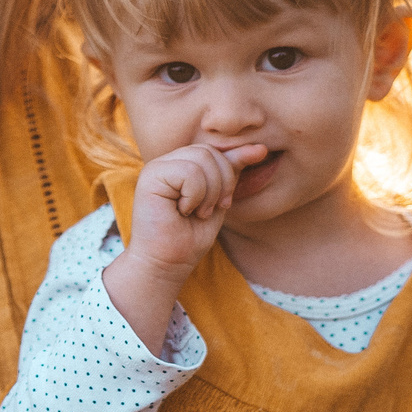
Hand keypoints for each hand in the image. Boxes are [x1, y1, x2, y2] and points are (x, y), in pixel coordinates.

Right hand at [123, 142, 263, 273]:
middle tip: (210, 210)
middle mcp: (168, 161)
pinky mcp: (150, 176)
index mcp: (182, 164)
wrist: (167, 263)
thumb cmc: (189, 237)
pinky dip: (195, 196)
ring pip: (202, 158)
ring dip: (209, 192)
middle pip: (210, 151)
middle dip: (222, 184)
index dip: (230, 171)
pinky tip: (183, 211)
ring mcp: (157, 167)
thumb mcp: (219, 199)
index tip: (226, 203)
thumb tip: (260, 148)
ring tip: (196, 212)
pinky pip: (189, 172)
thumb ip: (231, 171)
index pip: (215, 150)